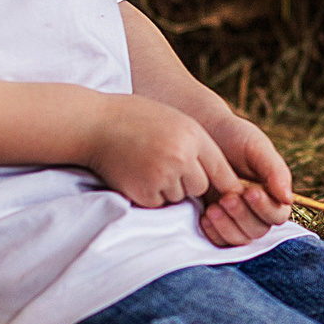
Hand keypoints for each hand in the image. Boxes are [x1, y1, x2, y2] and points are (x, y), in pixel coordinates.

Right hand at [86, 94, 240, 209]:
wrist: (94, 124)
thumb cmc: (135, 119)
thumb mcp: (175, 120)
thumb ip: (197, 144)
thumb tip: (220, 176)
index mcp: (192, 136)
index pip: (222, 170)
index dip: (225, 183)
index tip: (229, 192)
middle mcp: (181, 157)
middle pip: (201, 187)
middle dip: (189, 183)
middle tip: (166, 165)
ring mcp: (162, 177)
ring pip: (179, 197)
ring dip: (169, 189)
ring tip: (147, 166)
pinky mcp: (143, 194)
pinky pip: (158, 204)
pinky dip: (150, 196)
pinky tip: (136, 175)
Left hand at [199, 113, 293, 246]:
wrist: (202, 130)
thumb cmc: (234, 136)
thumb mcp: (256, 147)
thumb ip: (275, 170)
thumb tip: (287, 199)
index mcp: (273, 194)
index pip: (278, 215)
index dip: (265, 208)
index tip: (250, 192)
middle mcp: (257, 210)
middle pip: (258, 230)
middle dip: (243, 216)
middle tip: (227, 198)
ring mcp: (236, 219)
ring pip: (240, 238)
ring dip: (228, 226)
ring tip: (214, 207)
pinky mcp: (216, 223)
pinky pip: (219, 241)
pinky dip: (214, 232)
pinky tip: (204, 216)